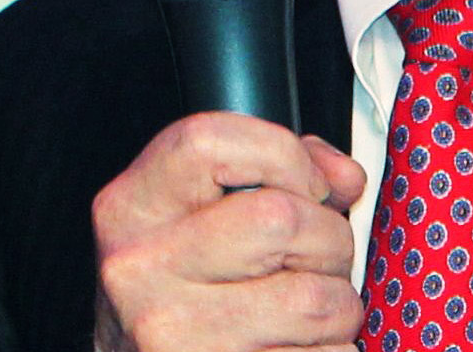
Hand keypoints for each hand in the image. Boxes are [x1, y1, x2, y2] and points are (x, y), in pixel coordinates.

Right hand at [91, 112, 365, 351]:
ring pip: (319, 299)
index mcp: (130, 210)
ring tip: (306, 313)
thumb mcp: (192, 221)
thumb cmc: (176, 296)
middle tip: (314, 261)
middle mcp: (141, 268)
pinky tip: (296, 346)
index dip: (282, 154)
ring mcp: (176, 334)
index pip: (208, 141)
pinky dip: (335, 351)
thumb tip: (342, 177)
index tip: (305, 185)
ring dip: (339, 307)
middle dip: (329, 240)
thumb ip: (268, 176)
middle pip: (281, 219)